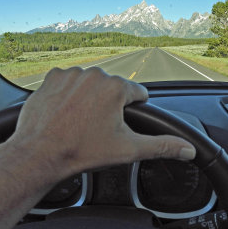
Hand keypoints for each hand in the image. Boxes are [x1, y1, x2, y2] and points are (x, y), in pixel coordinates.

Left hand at [8, 67, 195, 181]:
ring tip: (81, 120)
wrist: (40, 153)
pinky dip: (70, 94)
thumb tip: (187, 149)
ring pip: (91, 84)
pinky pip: (69, 81)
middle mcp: (95, 74)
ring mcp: (71, 74)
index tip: (123, 120)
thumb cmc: (82, 151)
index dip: (133, 109)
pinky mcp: (52, 78)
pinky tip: (66, 112)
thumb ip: (161, 146)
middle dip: (110, 105)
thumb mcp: (128, 149)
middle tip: (98, 127)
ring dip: (90, 98)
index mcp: (116, 87)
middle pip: (113, 88)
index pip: (137, 93)